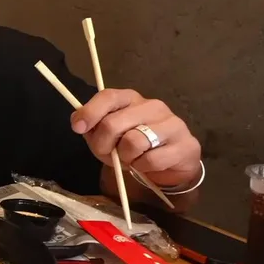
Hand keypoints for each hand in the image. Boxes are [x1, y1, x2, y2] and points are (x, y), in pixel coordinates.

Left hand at [71, 89, 202, 187]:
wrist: (168, 165)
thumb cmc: (132, 147)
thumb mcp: (107, 137)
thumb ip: (93, 128)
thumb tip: (77, 122)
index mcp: (131, 99)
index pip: (108, 97)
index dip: (90, 112)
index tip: (78, 128)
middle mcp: (153, 106)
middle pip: (113, 123)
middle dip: (103, 144)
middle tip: (108, 153)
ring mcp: (172, 123)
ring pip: (133, 142)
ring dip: (125, 157)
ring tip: (130, 158)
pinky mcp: (186, 144)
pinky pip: (151, 159)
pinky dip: (142, 167)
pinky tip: (146, 165)